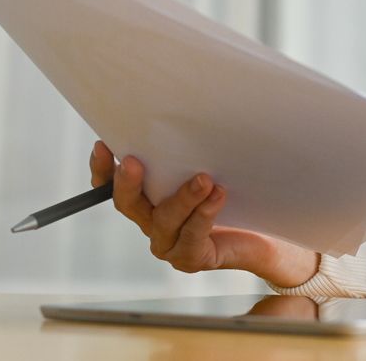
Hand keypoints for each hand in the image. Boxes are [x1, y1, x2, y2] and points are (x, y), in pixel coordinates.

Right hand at [91, 141, 317, 286]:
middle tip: (133, 161)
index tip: (103, 144)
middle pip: (128, 205)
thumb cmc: (232, 191)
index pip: (110, 186)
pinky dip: (204, 214)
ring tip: (203, 178)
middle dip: (128, 183)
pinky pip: (193, 235)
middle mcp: (151, 221)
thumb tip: (185, 108)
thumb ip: (188, 148)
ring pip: (165, 219)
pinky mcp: (191, 258)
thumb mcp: (205, 163)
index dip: (102, 169)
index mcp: (145, 198)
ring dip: (182, 197)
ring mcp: (169, 243)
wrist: (263, 234)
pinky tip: (218, 195)